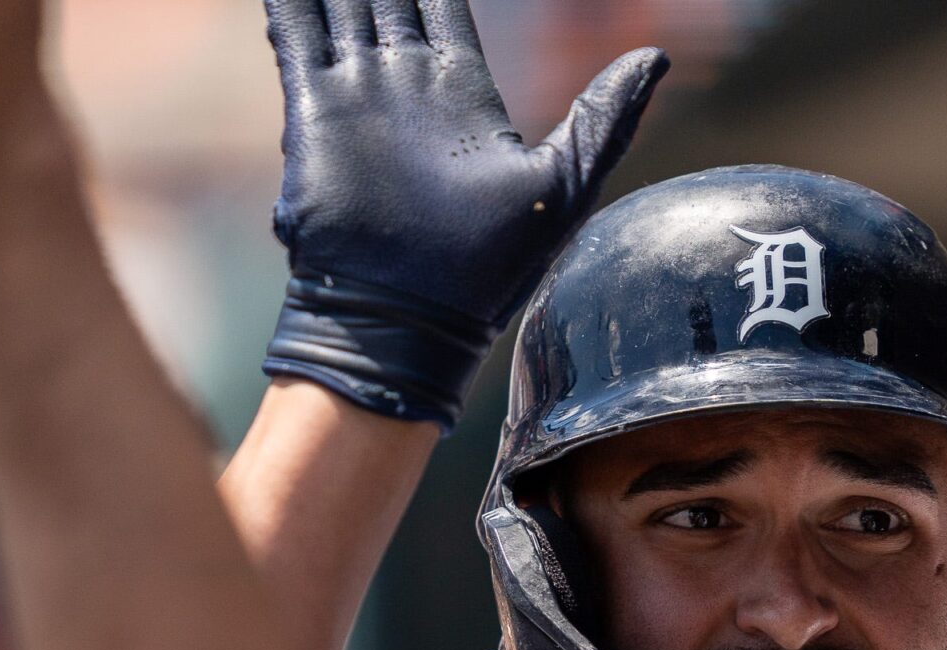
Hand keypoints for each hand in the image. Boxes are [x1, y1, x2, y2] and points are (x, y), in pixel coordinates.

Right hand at [261, 0, 666, 423]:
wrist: (410, 321)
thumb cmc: (491, 271)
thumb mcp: (565, 185)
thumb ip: (604, 118)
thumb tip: (656, 56)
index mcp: (459, 91)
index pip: (440, 7)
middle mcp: (404, 85)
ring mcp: (358, 95)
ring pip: (340, 7)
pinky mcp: (315, 113)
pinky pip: (297, 36)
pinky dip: (290, 3)